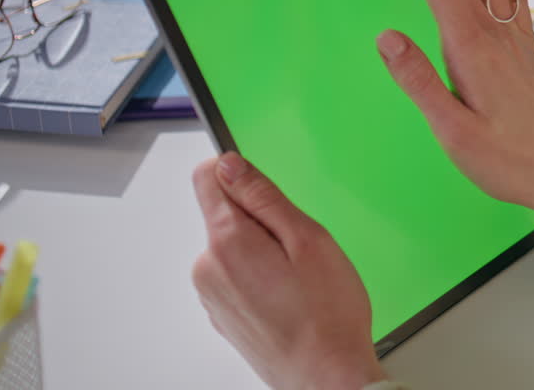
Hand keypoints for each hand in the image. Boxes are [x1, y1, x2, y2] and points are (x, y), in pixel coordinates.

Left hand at [192, 153, 386, 389]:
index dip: (239, 173)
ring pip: (232, 246)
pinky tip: (289, 298)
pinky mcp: (223, 315)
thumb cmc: (327, 316)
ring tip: (297, 279)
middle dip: (261, 219)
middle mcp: (208, 268)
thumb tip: (230, 165)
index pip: (207, 177)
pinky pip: (236, 276)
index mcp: (227, 242)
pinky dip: (259, 277)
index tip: (267, 192)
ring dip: (262, 251)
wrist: (326, 378)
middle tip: (299, 249)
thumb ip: (263, 196)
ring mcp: (212, 296)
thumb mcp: (308, 239)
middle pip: (223, 214)